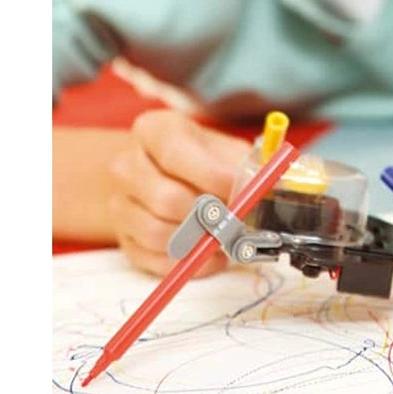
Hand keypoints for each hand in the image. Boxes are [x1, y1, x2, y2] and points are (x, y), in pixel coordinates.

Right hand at [108, 109, 251, 276]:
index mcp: (154, 130)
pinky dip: (188, 264)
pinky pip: (153, 259)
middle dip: (208, 216)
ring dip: (198, 242)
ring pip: (156, 233)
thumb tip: (273, 185)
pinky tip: (211, 255)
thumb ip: (247, 164)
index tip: (241, 192)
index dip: (212, 176)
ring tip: (225, 238)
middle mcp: (127, 164)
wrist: (160, 174)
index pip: (174, 152)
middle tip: (236, 221)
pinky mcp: (123, 238)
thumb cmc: (201, 159)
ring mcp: (119, 203)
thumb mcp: (224, 149)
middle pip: (164, 198)